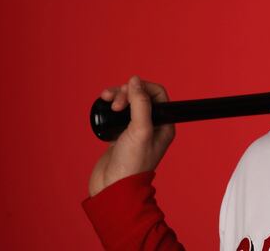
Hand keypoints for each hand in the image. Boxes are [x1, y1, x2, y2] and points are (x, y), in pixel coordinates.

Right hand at [88, 75, 174, 196]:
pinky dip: (110, 108)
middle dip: (126, 93)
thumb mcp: (141, 130)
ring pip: (127, 104)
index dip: (142, 87)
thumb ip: (140, 103)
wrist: (112, 188)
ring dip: (117, 97)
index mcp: (165, 124)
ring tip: (106, 98)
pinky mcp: (120, 135)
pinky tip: (104, 108)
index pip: (158, 94)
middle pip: (141, 96)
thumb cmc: (132, 164)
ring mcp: (135, 130)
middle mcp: (152, 126)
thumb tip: (135, 81)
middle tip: (116, 104)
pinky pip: (117, 114)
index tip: (128, 91)